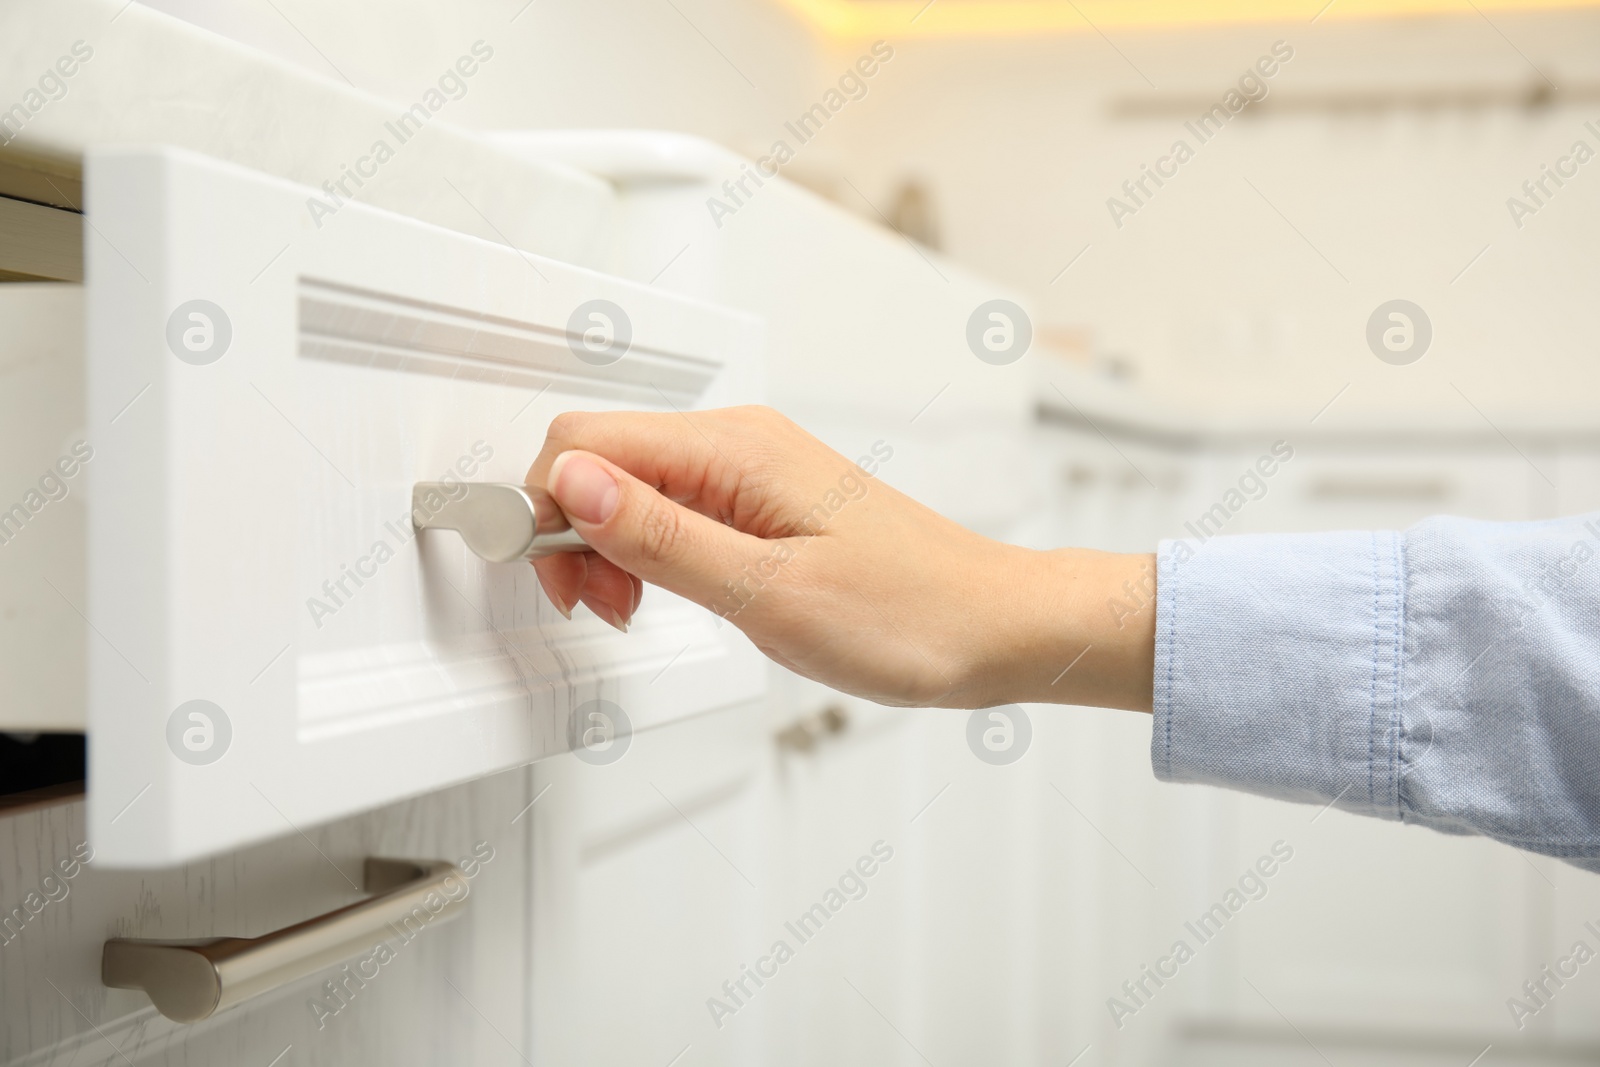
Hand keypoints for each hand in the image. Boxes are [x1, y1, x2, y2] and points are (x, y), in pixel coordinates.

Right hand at [525, 406, 1154, 710]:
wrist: (992, 626)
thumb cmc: (908, 614)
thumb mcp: (767, 592)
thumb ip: (661, 538)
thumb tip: (571, 484)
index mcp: (733, 449)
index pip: (584, 441)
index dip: (544, 508)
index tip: (551, 579)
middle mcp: (738, 443)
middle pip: (600, 457)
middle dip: (571, 532)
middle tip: (600, 606)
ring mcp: (751, 470)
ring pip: (632, 486)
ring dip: (608, 547)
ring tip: (636, 609)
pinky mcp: (763, 501)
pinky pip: (674, 507)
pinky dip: (650, 551)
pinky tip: (668, 594)